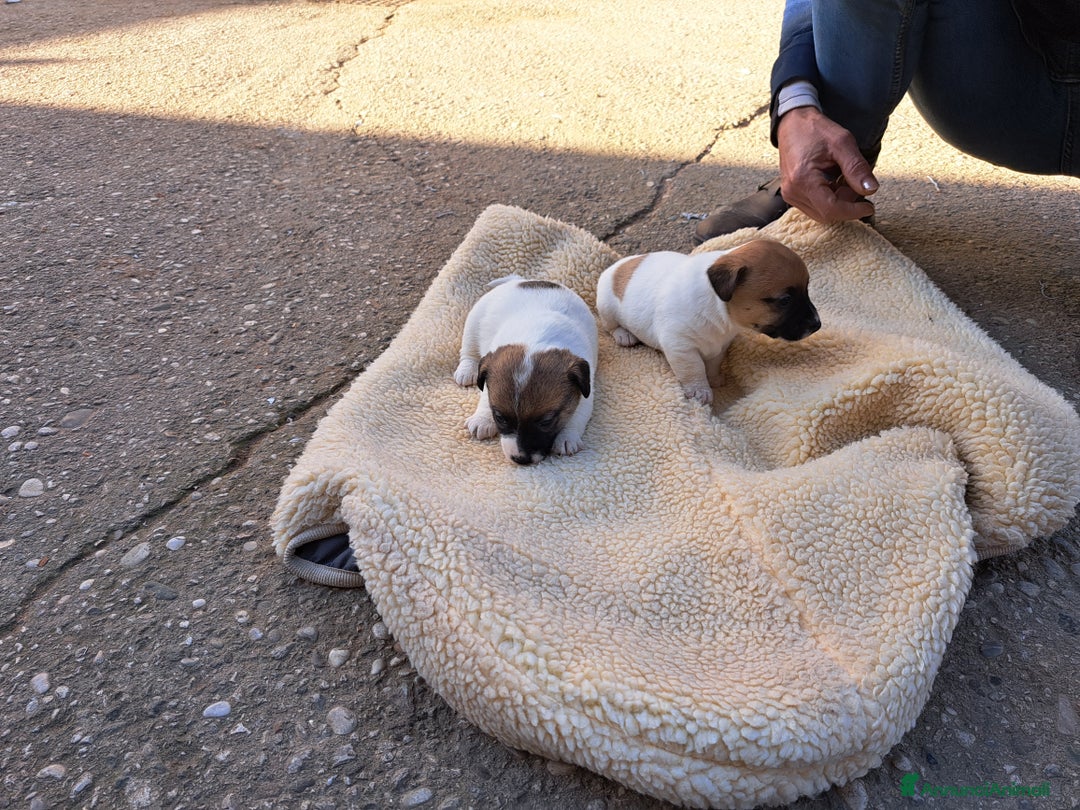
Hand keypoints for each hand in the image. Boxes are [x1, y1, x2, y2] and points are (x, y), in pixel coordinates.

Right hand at [777, 106, 878, 223]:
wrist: (793, 123)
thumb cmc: (815, 130)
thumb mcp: (842, 143)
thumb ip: (857, 168)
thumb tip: (871, 190)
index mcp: (803, 179)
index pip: (831, 208)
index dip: (853, 211)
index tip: (869, 207)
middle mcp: (792, 191)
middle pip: (826, 214)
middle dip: (846, 205)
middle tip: (856, 185)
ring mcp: (790, 194)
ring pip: (821, 213)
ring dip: (838, 202)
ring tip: (844, 180)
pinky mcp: (791, 194)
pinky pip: (814, 207)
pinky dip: (829, 199)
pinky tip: (834, 183)